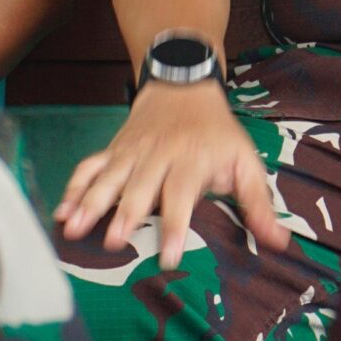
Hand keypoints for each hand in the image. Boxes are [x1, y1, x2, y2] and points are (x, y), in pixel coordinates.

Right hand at [54, 82, 294, 267]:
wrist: (183, 84)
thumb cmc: (217, 132)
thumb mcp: (245, 160)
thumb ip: (258, 202)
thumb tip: (279, 241)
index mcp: (192, 160)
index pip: (182, 196)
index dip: (176, 226)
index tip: (168, 256)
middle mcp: (159, 156)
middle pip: (140, 187)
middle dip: (125, 214)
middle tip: (113, 243)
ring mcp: (132, 152)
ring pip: (108, 177)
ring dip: (90, 203)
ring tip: (74, 228)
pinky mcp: (114, 150)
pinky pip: (90, 167)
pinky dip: (74, 188)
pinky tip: (62, 212)